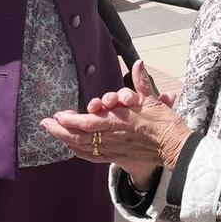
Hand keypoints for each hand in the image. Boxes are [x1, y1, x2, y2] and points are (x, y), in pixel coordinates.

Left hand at [41, 62, 189, 185]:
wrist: (175, 147)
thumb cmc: (165, 123)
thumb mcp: (153, 100)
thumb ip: (140, 82)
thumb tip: (137, 63)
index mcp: (120, 121)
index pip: (89, 122)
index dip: (71, 120)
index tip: (57, 115)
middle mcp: (113, 137)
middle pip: (80, 136)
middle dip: (60, 130)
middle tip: (45, 124)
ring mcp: (114, 149)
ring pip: (83, 147)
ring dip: (65, 140)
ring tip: (52, 133)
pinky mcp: (117, 158)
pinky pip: (92, 156)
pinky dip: (79, 151)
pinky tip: (70, 147)